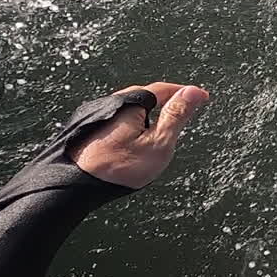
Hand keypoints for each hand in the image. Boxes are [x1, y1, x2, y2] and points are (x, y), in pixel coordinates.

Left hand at [69, 82, 210, 188]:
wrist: (75, 186)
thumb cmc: (118, 168)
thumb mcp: (158, 144)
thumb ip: (177, 116)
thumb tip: (193, 92)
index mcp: (132, 102)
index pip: (165, 89)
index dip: (185, 93)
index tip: (201, 98)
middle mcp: (112, 103)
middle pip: (146, 97)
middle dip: (166, 103)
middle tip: (183, 113)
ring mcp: (97, 115)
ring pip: (130, 109)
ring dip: (147, 115)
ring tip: (159, 129)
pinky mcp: (87, 129)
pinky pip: (117, 119)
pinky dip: (131, 124)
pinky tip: (133, 139)